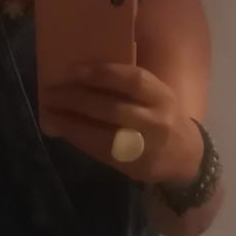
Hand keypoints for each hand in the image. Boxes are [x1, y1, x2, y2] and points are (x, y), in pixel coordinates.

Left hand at [41, 63, 203, 185]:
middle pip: (111, 107)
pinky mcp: (134, 165)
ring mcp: (145, 146)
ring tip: (49, 111)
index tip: (72, 70)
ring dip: (70, 121)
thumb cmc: (163, 118)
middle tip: (51, 91)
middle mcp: (156, 119)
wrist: (186, 158)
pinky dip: (78, 138)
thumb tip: (82, 74)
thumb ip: (129, 87)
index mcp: (162, 95)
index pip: (133, 80)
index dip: (101, 73)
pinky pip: (100, 150)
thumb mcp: (157, 96)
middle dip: (76, 98)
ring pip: (102, 132)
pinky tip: (62, 129)